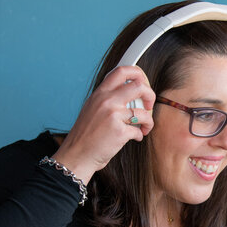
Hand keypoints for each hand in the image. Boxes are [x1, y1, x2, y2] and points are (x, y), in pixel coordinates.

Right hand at [52, 66, 154, 182]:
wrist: (77, 155)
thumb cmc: (86, 135)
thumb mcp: (92, 109)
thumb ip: (108, 99)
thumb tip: (131, 94)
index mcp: (100, 94)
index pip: (121, 71)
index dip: (138, 73)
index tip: (143, 82)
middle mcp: (106, 101)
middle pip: (139, 86)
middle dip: (150, 95)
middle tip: (149, 106)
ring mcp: (113, 116)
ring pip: (144, 112)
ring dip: (149, 121)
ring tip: (144, 127)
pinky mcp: (119, 132)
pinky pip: (139, 130)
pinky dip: (139, 135)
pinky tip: (133, 138)